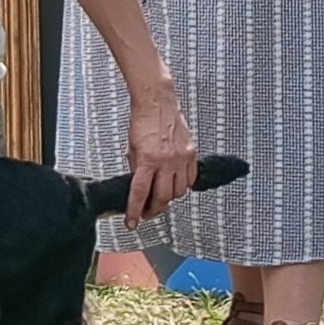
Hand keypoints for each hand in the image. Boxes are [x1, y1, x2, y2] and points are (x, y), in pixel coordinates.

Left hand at [124, 73, 197, 226]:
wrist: (157, 102)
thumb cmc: (143, 121)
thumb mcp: (132, 147)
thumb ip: (136, 169)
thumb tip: (138, 187)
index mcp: (147, 159)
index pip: (140, 193)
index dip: (135, 211)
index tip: (132, 222)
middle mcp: (166, 161)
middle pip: (163, 197)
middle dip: (154, 209)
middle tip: (147, 212)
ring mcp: (181, 158)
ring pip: (179, 192)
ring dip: (169, 197)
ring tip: (161, 195)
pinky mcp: (192, 154)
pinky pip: (190, 179)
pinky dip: (183, 185)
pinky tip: (175, 183)